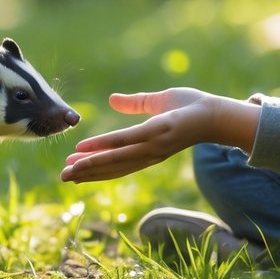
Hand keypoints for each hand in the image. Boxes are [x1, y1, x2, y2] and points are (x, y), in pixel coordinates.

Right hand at [60, 88, 257, 182]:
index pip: (118, 163)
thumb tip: (112, 99)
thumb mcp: (158, 103)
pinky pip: (123, 142)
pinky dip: (103, 147)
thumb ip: (135, 103)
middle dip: (87, 174)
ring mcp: (152, 146)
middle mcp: (149, 154)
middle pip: (113, 168)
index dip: (96, 168)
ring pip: (114, 160)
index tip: (74, 170)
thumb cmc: (192, 107)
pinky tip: (84, 148)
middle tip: (63, 178)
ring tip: (67, 170)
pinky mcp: (155, 134)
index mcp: (149, 150)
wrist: (216, 112)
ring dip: (89, 166)